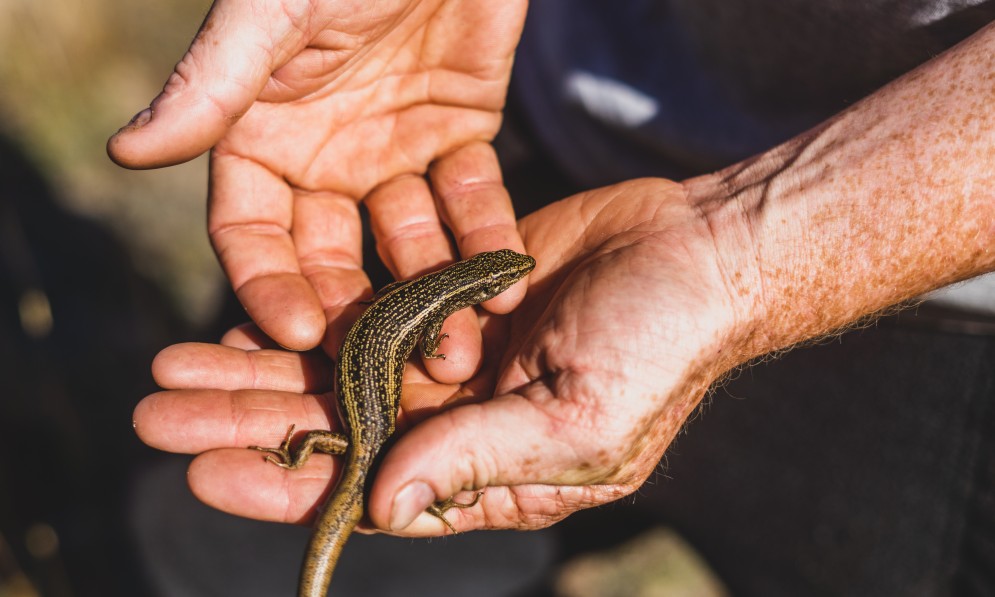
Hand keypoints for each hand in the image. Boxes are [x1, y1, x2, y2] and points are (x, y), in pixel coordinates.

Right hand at [108, 0, 527, 359]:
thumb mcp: (275, 13)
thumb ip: (214, 85)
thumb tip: (126, 156)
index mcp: (263, 134)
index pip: (253, 233)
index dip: (270, 286)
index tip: (296, 335)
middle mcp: (325, 155)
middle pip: (332, 256)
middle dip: (355, 313)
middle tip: (384, 369)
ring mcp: (395, 150)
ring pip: (408, 242)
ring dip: (431, 296)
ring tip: (457, 348)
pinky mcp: (462, 134)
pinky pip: (473, 200)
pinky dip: (489, 241)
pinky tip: (506, 284)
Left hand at [135, 177, 755, 532]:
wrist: (701, 253)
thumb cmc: (660, 349)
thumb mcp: (580, 422)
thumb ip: (480, 460)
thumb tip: (384, 508)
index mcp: (488, 472)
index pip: (370, 492)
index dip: (285, 485)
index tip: (202, 471)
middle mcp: (459, 421)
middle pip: (334, 429)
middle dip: (247, 421)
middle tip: (156, 410)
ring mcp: (453, 357)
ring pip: (338, 369)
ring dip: (261, 367)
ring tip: (175, 362)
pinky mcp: (452, 296)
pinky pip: (370, 309)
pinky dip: (315, 313)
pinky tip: (253, 314)